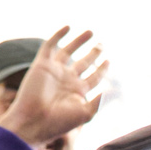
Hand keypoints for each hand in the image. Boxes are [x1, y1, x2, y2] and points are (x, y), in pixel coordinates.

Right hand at [0, 27, 108, 149]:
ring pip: (69, 51)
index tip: (109, 61)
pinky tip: (68, 27)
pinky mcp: (42, 65)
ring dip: (79, 41)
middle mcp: (67, 80)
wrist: (34, 121)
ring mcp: (55, 71)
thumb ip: (102, 101)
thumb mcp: (87, 112)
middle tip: (101, 44)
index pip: (95, 77)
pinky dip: (58, 36)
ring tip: (91, 32)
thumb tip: (116, 90)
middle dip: (93, 53)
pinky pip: (50, 46)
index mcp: (78, 92)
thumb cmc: (60, 122)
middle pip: (84, 62)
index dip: (103, 69)